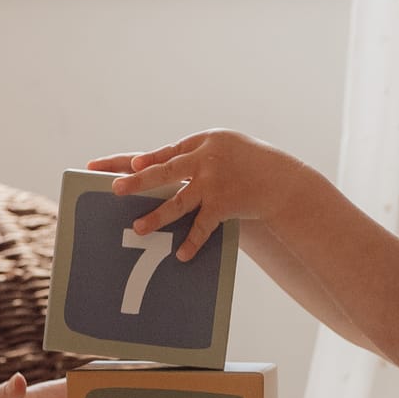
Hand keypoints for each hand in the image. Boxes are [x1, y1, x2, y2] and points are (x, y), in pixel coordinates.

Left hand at [87, 129, 302, 261]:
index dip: (147, 160)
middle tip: (115, 189)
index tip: (128, 165)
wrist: (282, 180)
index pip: (168, 152)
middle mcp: (206, 160)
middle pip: (165, 171)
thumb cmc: (247, 163)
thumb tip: (153, 165)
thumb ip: (193, 155)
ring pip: (179, 202)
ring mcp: (214, 183)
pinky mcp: (224, 205)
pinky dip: (193, 241)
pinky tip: (181, 255)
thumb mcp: (223, 147)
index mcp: (203, 142)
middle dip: (139, 181)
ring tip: (138, 228)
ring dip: (158, 217)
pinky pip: (203, 226)